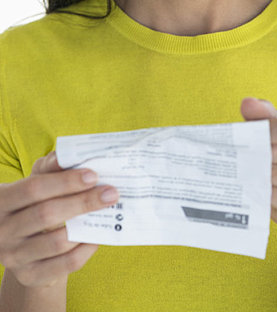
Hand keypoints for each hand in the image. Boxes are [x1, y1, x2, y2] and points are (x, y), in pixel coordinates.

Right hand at [0, 151, 118, 287]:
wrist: (21, 245)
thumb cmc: (33, 205)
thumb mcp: (35, 185)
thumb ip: (50, 169)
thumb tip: (69, 156)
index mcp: (2, 201)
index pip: (33, 189)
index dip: (64, 182)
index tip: (93, 175)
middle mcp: (2, 231)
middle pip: (46, 215)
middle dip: (83, 202)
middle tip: (111, 193)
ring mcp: (14, 256)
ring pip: (56, 242)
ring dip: (87, 227)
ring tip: (108, 212)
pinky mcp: (29, 276)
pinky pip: (64, 265)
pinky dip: (85, 251)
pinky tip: (97, 237)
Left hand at [240, 98, 276, 234]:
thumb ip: (265, 112)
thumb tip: (248, 103)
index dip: (266, 130)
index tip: (249, 133)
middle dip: (258, 151)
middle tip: (241, 151)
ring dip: (256, 170)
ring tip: (246, 164)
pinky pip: (276, 194)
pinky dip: (261, 188)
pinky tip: (257, 182)